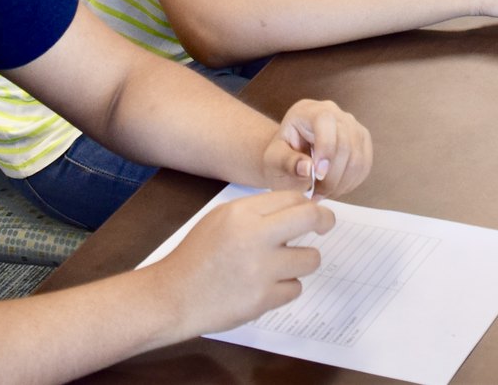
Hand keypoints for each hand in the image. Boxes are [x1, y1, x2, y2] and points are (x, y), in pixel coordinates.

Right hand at [152, 189, 332, 334]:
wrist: (172, 295)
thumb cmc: (197, 256)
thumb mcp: (221, 219)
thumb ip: (257, 212)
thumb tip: (297, 208)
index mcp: (242, 213)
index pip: (293, 198)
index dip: (308, 204)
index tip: (314, 212)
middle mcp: (254, 237)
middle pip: (311, 218)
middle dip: (325, 220)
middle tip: (325, 226)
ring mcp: (261, 270)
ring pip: (310, 259)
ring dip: (301, 262)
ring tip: (280, 265)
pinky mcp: (263, 299)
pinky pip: (295, 288)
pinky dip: (285, 288)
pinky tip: (265, 286)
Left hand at [264, 99, 372, 199]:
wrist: (290, 155)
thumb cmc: (280, 155)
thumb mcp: (273, 159)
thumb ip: (287, 162)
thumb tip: (307, 168)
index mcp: (309, 111)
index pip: (326, 122)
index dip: (326, 149)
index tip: (317, 176)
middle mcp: (334, 113)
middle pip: (345, 143)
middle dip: (332, 176)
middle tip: (316, 194)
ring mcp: (352, 125)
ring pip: (358, 158)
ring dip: (341, 183)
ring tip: (323, 193)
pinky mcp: (362, 141)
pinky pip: (364, 166)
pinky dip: (351, 183)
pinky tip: (334, 189)